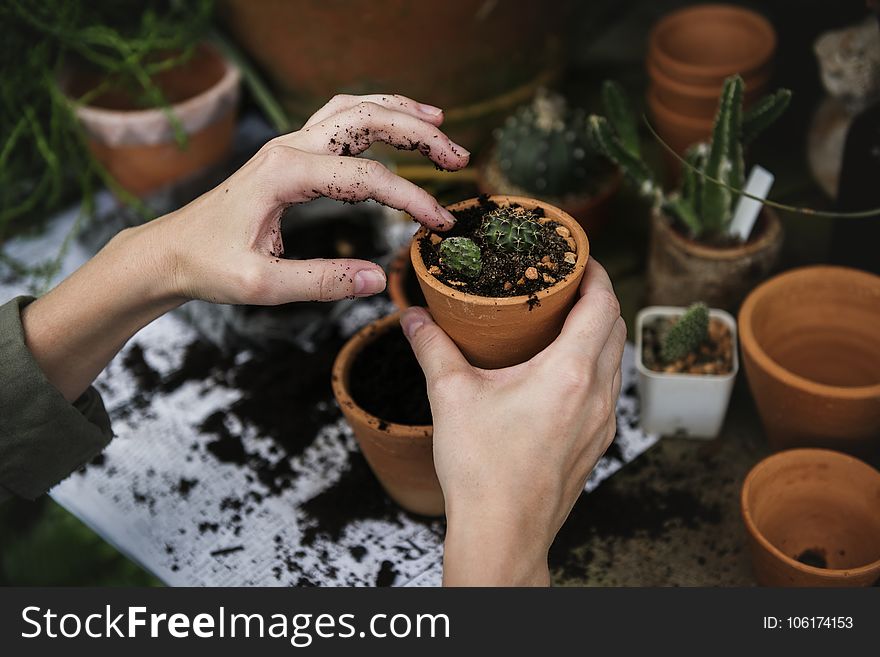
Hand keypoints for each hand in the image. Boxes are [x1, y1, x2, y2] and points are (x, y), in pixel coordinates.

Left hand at [155, 93, 468, 304]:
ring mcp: (288, 146)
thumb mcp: (263, 285)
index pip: (366, 178)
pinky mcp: (289, 155)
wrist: (169, 251)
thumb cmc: (208, 265)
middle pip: (366, 120)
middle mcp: (288, 148)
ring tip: (440, 122)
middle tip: (459, 157)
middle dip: (419, 133)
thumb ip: (322, 282)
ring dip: (399, 112)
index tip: (440, 224)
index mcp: (284, 174)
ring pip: (353, 110)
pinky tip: (395, 124)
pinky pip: (338, 121)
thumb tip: (378, 280)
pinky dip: (374, 116)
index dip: (411, 199)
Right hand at [401, 259, 625, 585]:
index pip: (604, 304)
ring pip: (615, 361)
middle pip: (616, 328)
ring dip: (598, 333)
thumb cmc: (482, 470)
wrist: (503, 535)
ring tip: (562, 323)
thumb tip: (413, 316)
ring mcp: (602, 423)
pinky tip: (560, 373)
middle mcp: (597, 395)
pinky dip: (594, 367)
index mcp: (570, 373)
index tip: (578, 258)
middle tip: (565, 284)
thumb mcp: (450, 396)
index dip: (596, 273)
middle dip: (597, 298)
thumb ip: (432, 347)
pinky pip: (607, 391)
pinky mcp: (596, 444)